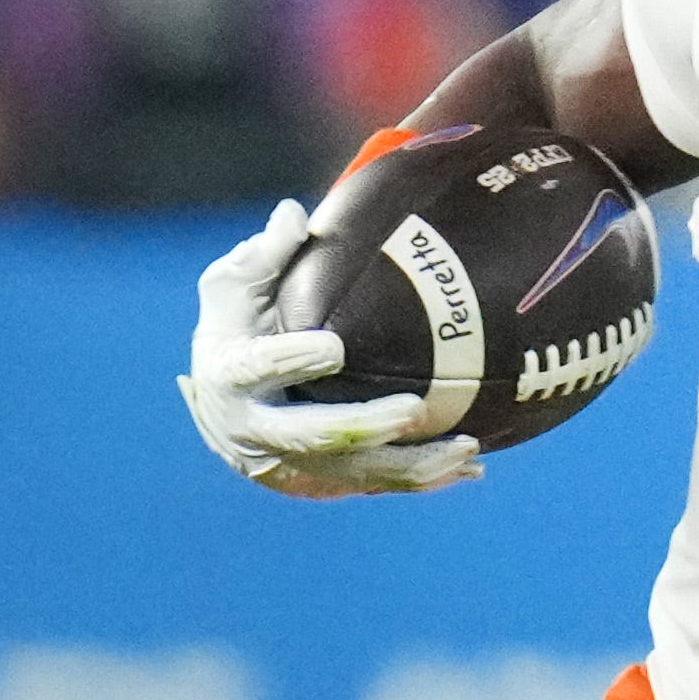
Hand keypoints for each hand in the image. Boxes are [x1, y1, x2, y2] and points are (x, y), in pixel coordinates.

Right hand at [177, 201, 479, 497]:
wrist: (227, 403)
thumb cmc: (238, 327)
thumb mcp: (235, 287)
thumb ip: (264, 255)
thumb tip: (293, 216)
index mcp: (229, 374)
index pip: (254, 369)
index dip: (289, 362)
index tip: (332, 349)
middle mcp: (255, 429)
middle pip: (311, 437)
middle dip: (364, 426)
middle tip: (413, 409)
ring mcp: (292, 464)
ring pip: (354, 472)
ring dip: (411, 464)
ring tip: (467, 447)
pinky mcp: (324, 482)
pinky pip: (377, 483)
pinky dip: (423, 478)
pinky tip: (471, 467)